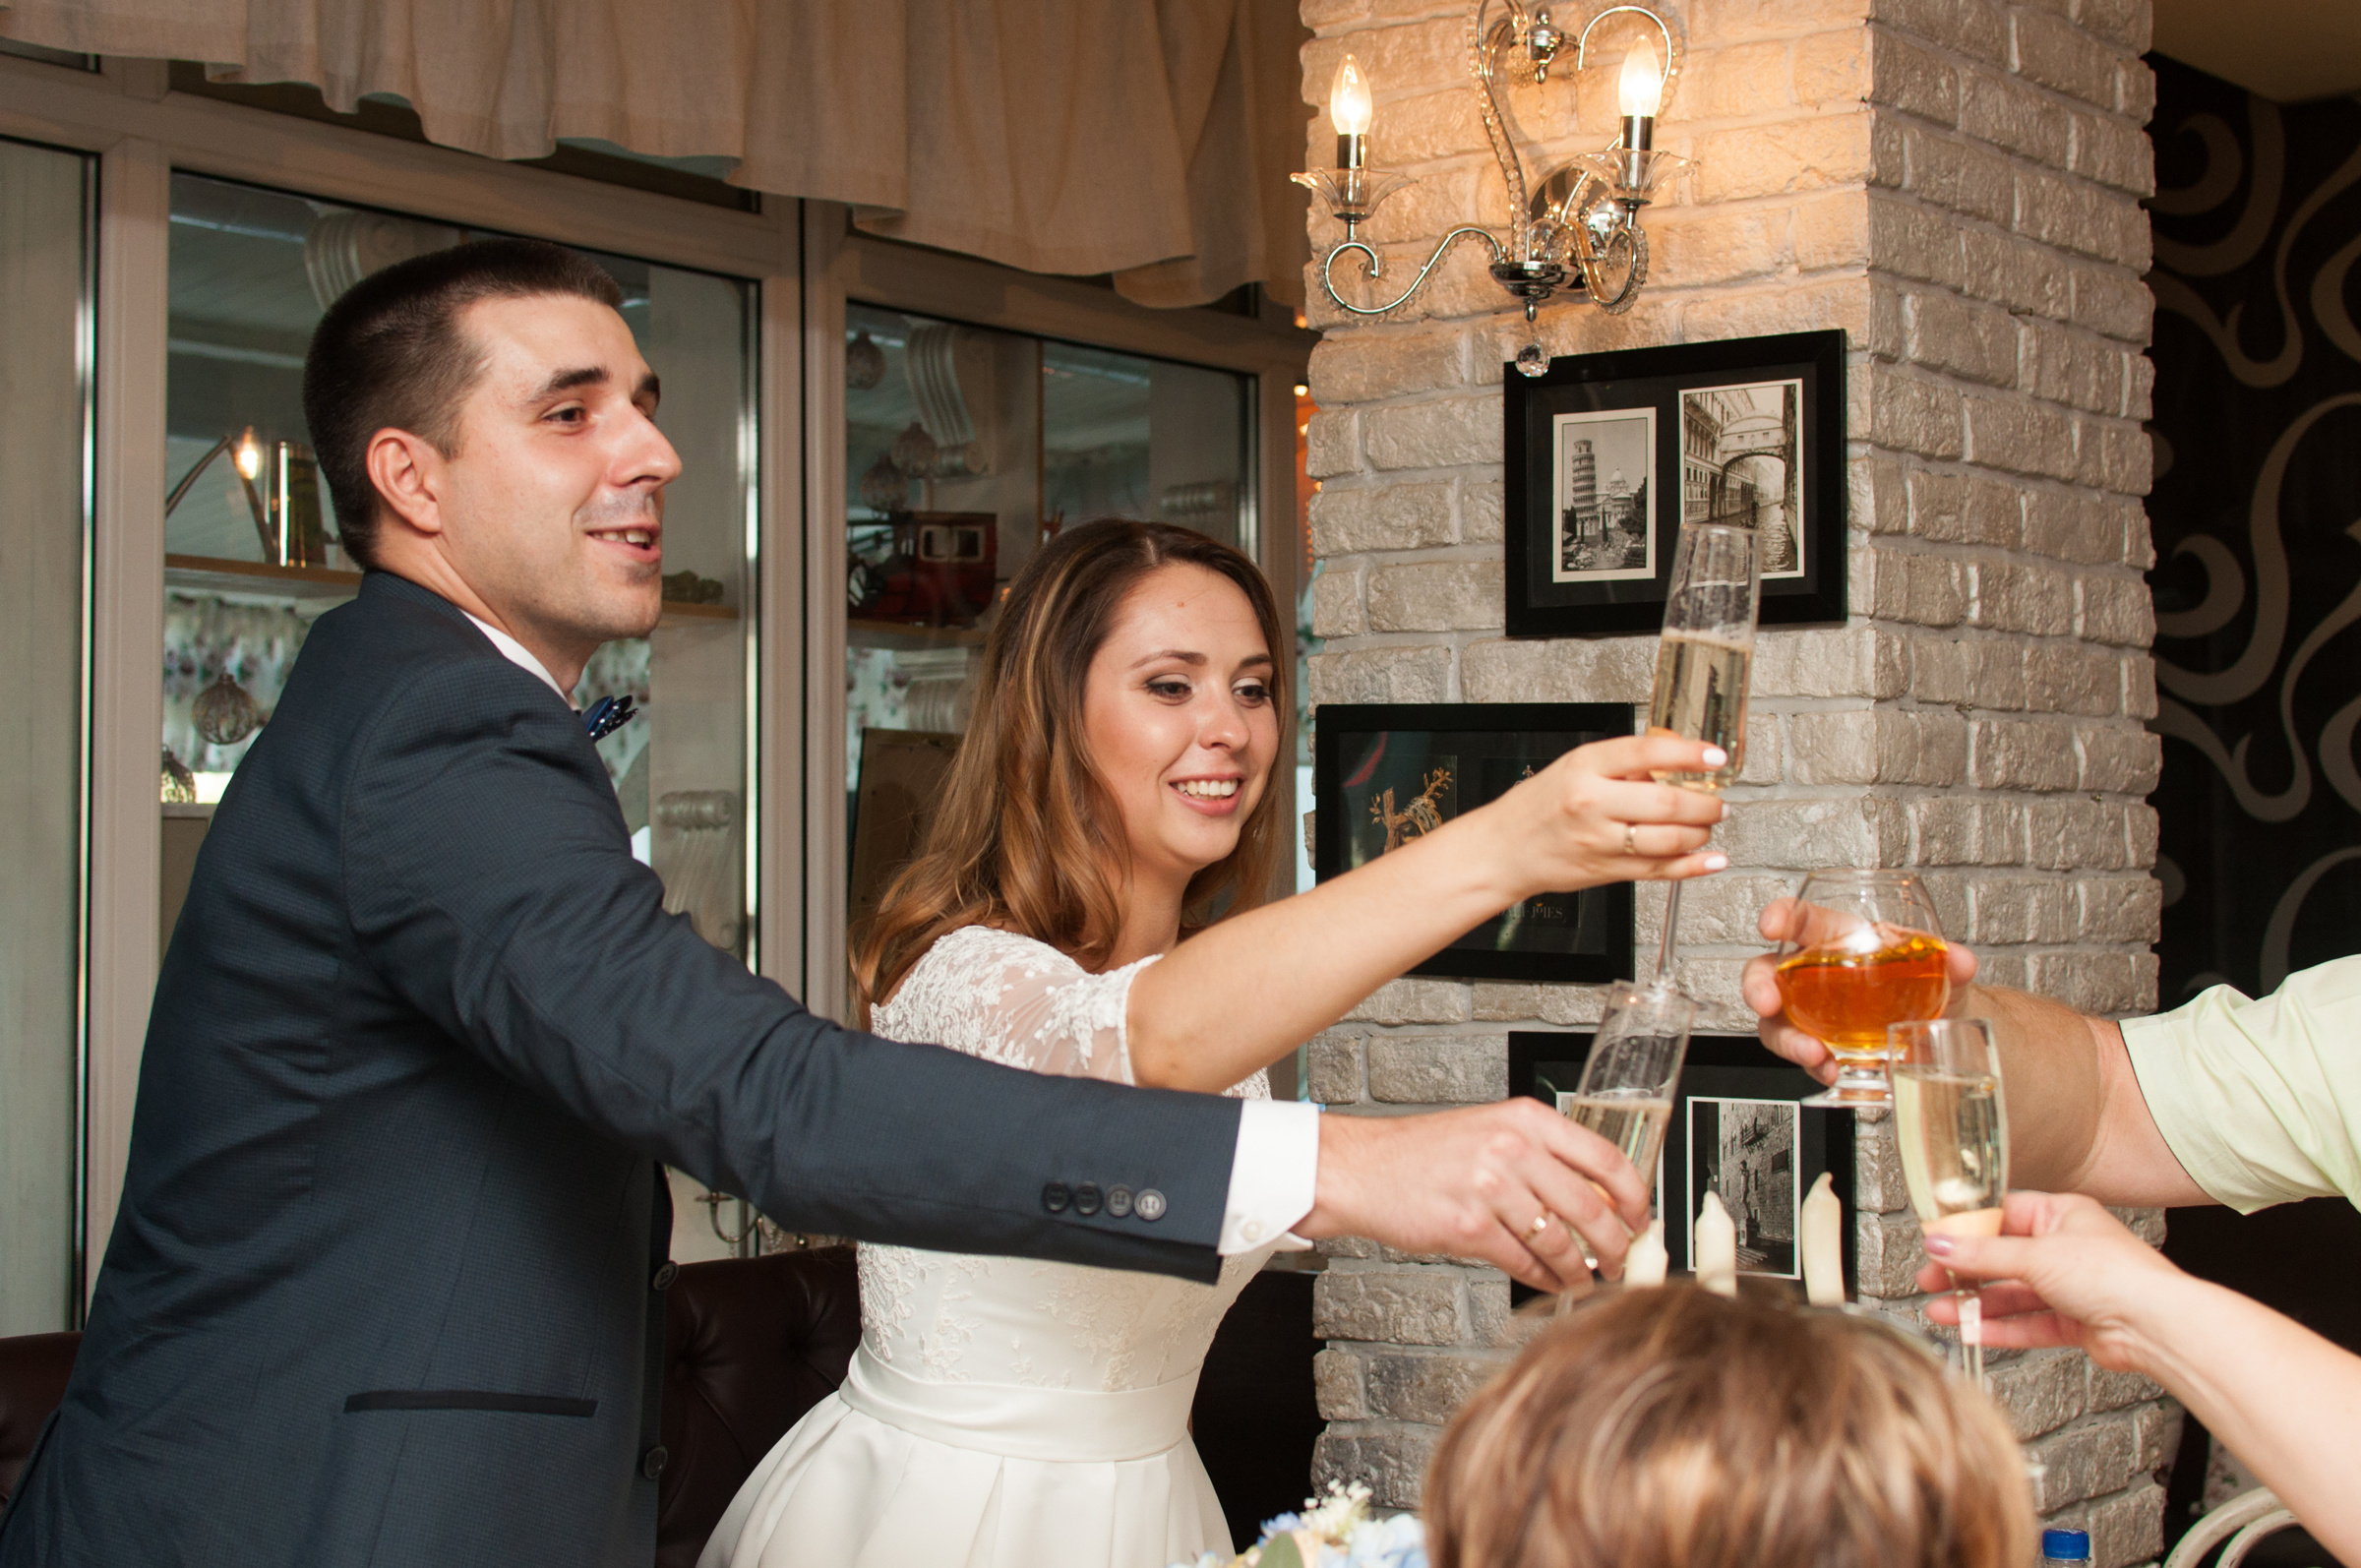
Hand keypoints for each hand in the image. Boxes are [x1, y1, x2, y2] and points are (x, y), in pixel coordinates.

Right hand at [1296, 1100, 1652, 1293]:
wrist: (1364, 1168)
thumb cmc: (1425, 1153)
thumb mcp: (1493, 1132)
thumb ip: (1544, 1157)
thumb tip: (1600, 1199)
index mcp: (1527, 1120)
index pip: (1606, 1158)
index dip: (1635, 1197)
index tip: (1642, 1219)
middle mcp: (1512, 1148)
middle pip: (1591, 1207)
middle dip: (1616, 1245)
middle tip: (1623, 1261)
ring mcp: (1490, 1188)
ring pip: (1560, 1241)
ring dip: (1581, 1270)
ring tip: (1586, 1279)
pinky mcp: (1469, 1228)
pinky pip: (1525, 1263)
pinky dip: (1545, 1279)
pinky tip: (1551, 1282)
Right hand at [1473, 734, 1729, 904]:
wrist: (1503, 850)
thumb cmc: (1537, 806)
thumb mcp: (1573, 768)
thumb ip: (1622, 765)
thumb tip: (1674, 761)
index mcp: (1584, 767)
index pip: (1646, 753)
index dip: (1689, 755)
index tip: (1715, 757)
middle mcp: (1592, 802)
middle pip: (1665, 802)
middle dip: (1704, 803)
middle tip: (1718, 802)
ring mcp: (1599, 840)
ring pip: (1668, 839)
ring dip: (1700, 833)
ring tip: (1707, 825)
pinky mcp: (1606, 871)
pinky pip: (1659, 870)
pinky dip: (1692, 866)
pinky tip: (1711, 859)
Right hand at [1740, 898, 1978, 1082]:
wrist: (1935, 1029)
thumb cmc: (1924, 984)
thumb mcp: (1940, 969)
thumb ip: (1950, 962)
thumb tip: (1960, 960)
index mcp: (1838, 938)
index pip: (1804, 919)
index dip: (1782, 916)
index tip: (1771, 924)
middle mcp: (1811, 973)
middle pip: (1766, 971)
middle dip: (1758, 986)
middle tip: (1767, 1002)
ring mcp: (1809, 1012)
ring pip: (1775, 1021)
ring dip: (1787, 1038)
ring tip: (1813, 1053)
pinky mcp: (1817, 1045)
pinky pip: (1802, 1054)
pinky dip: (1813, 1064)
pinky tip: (1832, 1069)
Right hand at [1915, 1190, 2182, 1373]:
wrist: (2157, 1326)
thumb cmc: (2118, 1275)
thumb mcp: (2037, 1256)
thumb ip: (1983, 1254)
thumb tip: (1941, 1244)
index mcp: (2062, 1214)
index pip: (2002, 1215)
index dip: (1967, 1229)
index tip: (1937, 1241)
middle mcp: (2066, 1248)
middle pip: (2003, 1258)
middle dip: (1965, 1272)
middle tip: (1932, 1279)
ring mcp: (2071, 1286)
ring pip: (2012, 1294)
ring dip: (1976, 1304)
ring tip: (1942, 1311)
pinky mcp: (2074, 1321)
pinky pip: (2028, 1323)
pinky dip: (2000, 1328)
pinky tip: (1973, 1330)